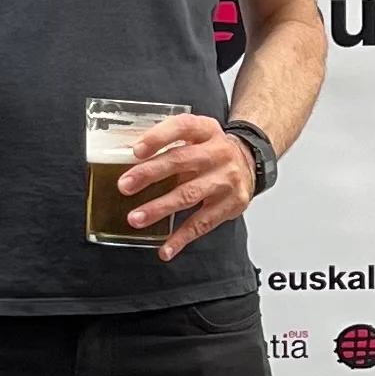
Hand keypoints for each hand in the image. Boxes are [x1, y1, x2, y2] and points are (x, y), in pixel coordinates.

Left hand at [118, 113, 256, 260]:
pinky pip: (202, 224)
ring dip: (159, 208)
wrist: (249, 162)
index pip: (182, 127)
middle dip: (149, 174)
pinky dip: (181, 238)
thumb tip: (126, 158)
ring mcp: (226, 180)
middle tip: (125, 185)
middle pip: (181, 160)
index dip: (158, 137)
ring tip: (136, 218)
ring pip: (188, 194)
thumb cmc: (211, 149)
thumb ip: (169, 142)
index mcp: (207, 130)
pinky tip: (165, 248)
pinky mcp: (230, 205)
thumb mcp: (196, 135)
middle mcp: (218, 152)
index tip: (136, 150)